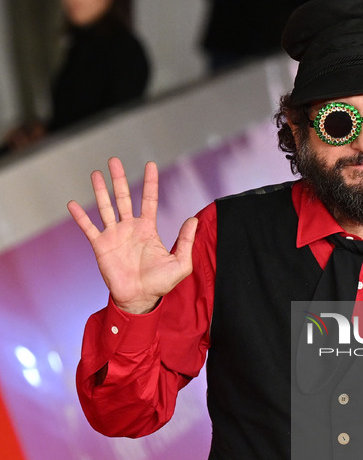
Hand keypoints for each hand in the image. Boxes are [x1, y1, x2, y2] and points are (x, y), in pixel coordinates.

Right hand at [67, 157, 196, 312]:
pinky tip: (72, 204)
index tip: (151, 164)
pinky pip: (89, 228)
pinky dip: (80, 216)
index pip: (149, 200)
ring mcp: (114, 235)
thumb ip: (187, 241)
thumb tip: (193, 219)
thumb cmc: (160, 284)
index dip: (150, 182)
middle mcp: (130, 228)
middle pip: (124, 197)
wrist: (139, 299)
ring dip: (100, 191)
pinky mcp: (101, 246)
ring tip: (96, 174)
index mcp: (148, 229)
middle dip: (119, 179)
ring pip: (106, 207)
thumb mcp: (180, 263)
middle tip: (114, 160)